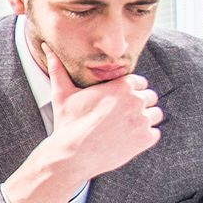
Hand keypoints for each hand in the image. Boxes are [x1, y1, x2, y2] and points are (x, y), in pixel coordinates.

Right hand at [47, 65, 161, 181]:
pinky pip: (155, 134)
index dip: (128, 92)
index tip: (117, 102)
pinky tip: (127, 140)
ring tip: (125, 128)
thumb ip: (59, 69)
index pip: (139, 82)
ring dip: (144, 120)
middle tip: (120, 116)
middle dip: (138, 105)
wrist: (72, 154)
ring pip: (155, 115)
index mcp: (121, 86)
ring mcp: (142, 120)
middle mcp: (135, 100)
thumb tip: (47, 48)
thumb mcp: (62, 94)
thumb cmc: (68, 123)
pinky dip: (144, 138)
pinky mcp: (146, 138)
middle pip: (150, 97)